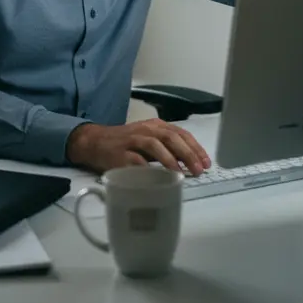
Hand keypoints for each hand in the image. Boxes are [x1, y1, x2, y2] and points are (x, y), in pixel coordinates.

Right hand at [66, 118, 211, 175]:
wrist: (95, 142)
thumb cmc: (126, 144)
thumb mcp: (149, 141)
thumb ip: (169, 148)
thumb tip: (191, 162)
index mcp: (156, 126)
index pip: (181, 133)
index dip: (196, 147)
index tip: (207, 163)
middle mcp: (146, 129)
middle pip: (170, 137)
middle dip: (187, 153)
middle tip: (199, 170)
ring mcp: (132, 140)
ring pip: (154, 144)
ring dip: (170, 158)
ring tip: (181, 172)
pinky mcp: (120, 153)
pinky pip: (135, 159)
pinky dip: (147, 167)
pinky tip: (157, 176)